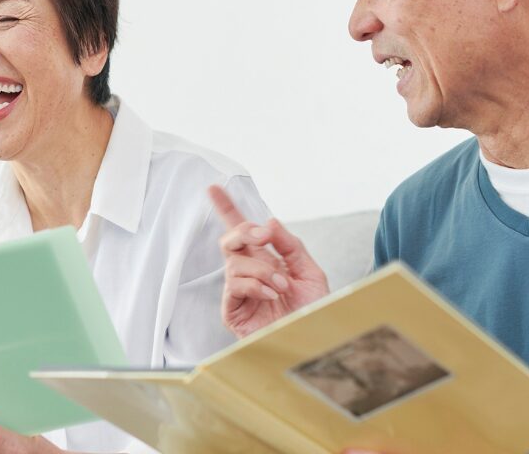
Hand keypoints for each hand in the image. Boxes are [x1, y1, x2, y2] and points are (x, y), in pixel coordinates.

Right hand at [209, 185, 329, 337]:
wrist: (314, 340)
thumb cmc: (313, 311)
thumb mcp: (310, 272)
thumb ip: (290, 245)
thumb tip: (267, 223)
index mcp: (266, 261)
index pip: (242, 232)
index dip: (227, 209)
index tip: (214, 188)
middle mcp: (249, 273)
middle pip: (229, 240)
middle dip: (243, 231)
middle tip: (263, 236)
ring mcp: (239, 292)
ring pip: (235, 263)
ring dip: (262, 269)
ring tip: (281, 285)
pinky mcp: (233, 310)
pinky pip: (234, 285)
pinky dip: (255, 285)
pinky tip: (271, 293)